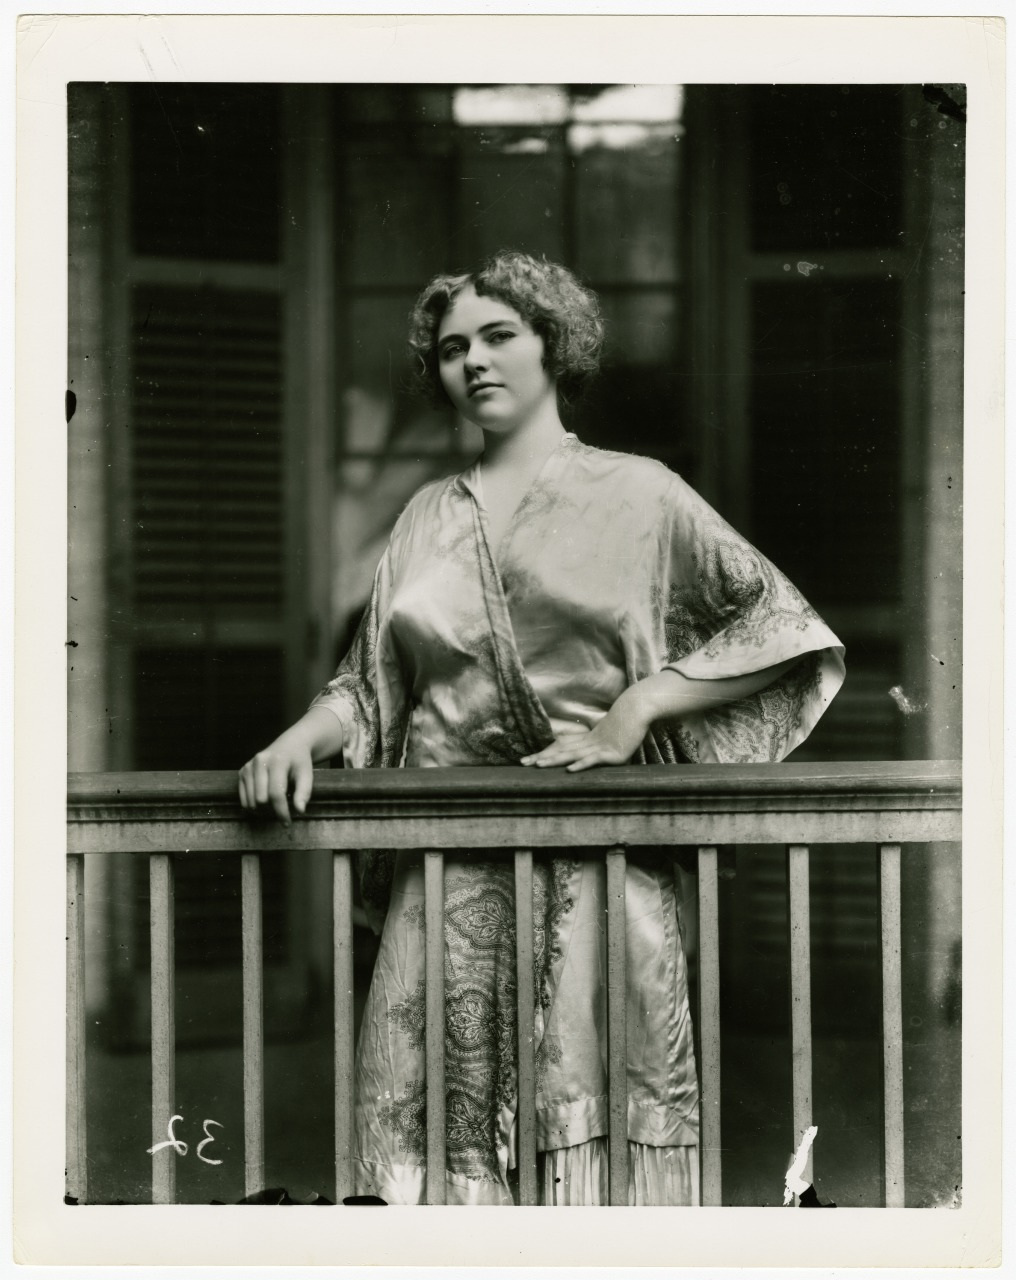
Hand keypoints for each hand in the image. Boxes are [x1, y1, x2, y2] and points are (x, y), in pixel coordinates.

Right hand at [238, 735, 314, 824]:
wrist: (290, 745)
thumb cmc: (300, 762)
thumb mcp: (307, 775)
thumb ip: (304, 792)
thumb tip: (300, 811)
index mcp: (277, 761)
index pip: (276, 793)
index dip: (282, 812)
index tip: (287, 824)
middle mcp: (259, 762)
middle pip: (261, 799)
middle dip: (272, 811)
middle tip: (283, 811)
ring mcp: (248, 766)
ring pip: (250, 801)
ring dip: (262, 810)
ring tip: (275, 806)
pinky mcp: (242, 772)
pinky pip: (243, 799)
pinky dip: (253, 806)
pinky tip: (265, 802)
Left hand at [519, 690, 650, 772]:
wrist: (638, 709)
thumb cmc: (627, 721)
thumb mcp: (611, 734)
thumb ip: (602, 743)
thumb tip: (596, 747)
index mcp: (587, 739)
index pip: (561, 746)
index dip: (545, 752)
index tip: (529, 759)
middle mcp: (589, 743)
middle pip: (561, 750)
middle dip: (541, 757)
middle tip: (523, 763)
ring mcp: (599, 747)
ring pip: (572, 754)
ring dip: (555, 760)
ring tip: (539, 765)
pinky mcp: (611, 754)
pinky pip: (593, 760)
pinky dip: (581, 764)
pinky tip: (570, 770)